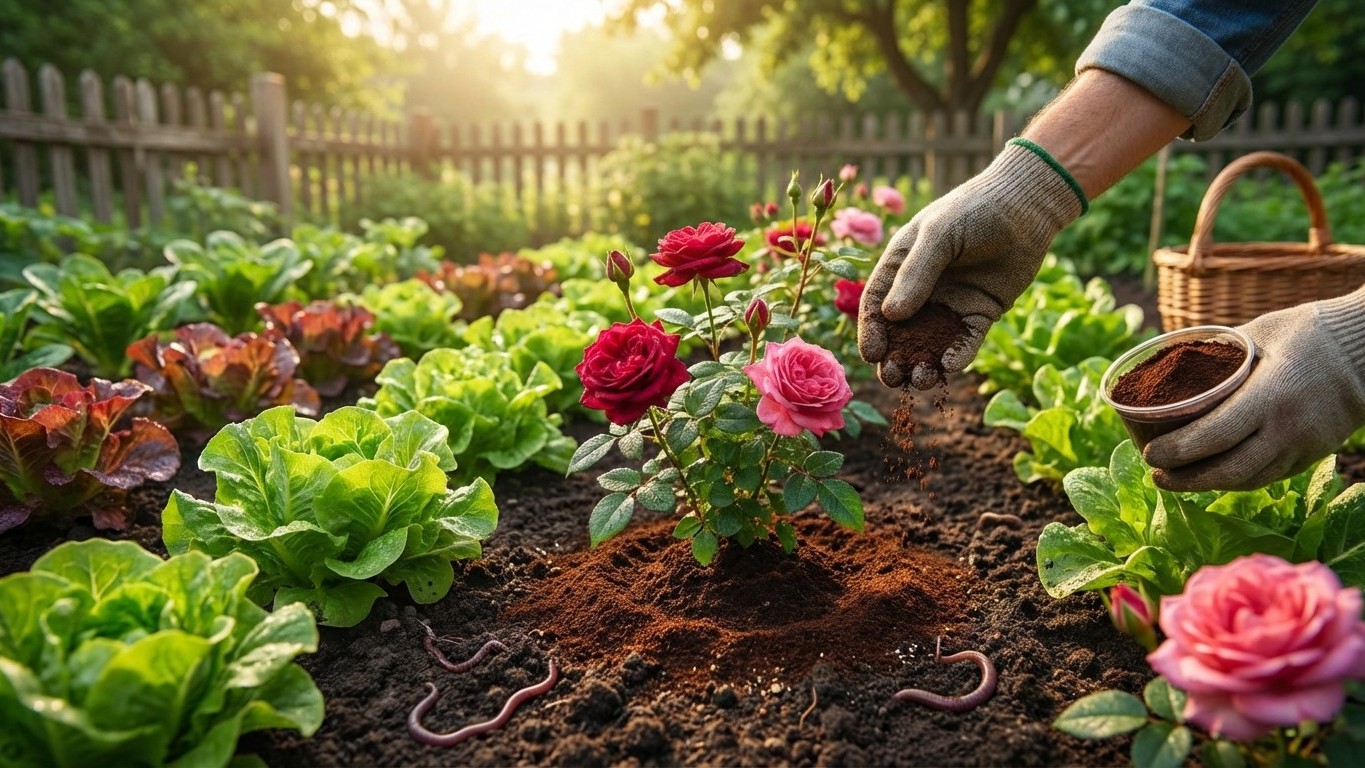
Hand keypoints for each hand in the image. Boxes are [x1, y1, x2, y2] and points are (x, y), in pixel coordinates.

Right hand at [858, 140, 1084, 388]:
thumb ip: (915, 274)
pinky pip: (965, 340)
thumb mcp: (938, 236)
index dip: (872, 331)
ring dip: (923, 363)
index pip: (877, 305)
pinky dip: (957, 355)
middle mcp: (921, 290)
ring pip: (930, 343)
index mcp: (900, 267)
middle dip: (895, 357)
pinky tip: (951, 366)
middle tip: (893, 377)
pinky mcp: (980, 313)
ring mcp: (951, 304)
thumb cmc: (974, 210)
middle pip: (901, 332)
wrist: (1025, 208)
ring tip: (921, 380)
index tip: (873, 355)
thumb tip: (893, 316)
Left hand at [1145, 291, 1364, 490]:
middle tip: (1155, 474)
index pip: (1216, 435)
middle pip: (1229, 470)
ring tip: (1175, 480)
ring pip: (1248, 480)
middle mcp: (1288, 429)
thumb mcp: (1259, 334)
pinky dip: (1235, 480)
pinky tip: (1211, 476)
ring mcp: (1303, 447)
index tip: (1151, 454)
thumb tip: (1167, 361)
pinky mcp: (1312, 456)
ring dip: (1207, 485)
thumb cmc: (1308, 334)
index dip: (1179, 451)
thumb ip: (1218, 354)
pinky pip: (1268, 477)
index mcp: (1271, 395)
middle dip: (1186, 479)